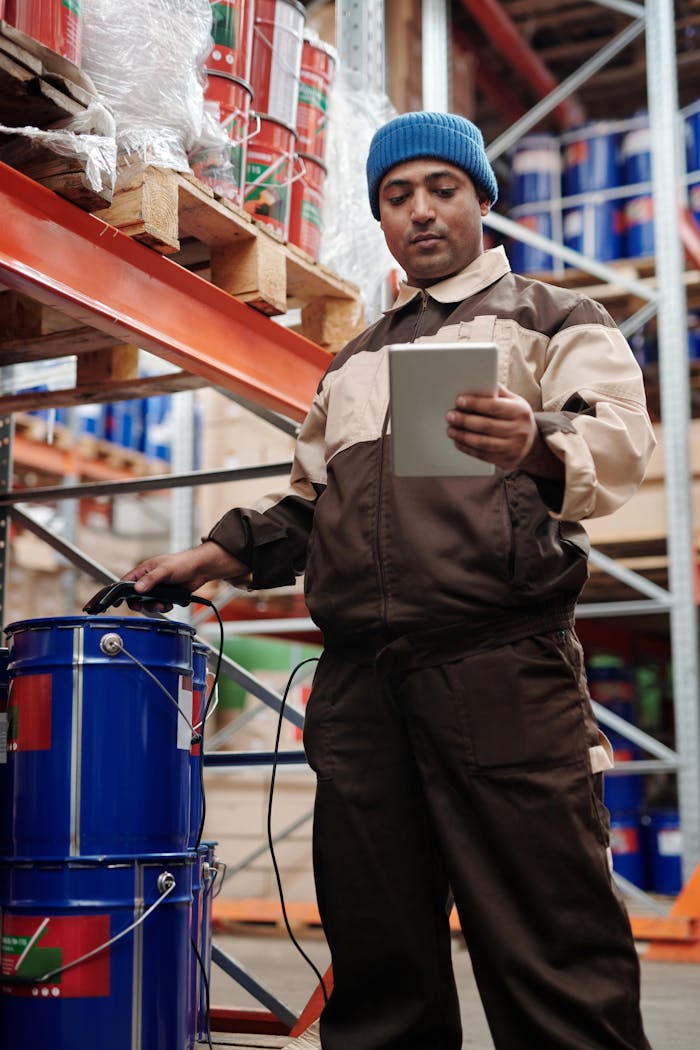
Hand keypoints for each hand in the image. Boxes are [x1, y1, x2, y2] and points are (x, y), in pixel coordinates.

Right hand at [122, 541, 248, 610]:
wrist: (201, 569)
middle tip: (143, 606)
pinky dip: (163, 607)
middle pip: (136, 596)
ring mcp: (158, 589)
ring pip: (148, 603)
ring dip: (154, 607)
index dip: (120, 592)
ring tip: (162, 604)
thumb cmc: (183, 562)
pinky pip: (160, 605)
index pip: (127, 582)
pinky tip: (169, 604)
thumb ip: (151, 579)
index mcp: (145, 570)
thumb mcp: (165, 570)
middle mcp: (149, 580)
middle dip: (140, 603)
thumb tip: (137, 588)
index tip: (117, 602)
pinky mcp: (167, 595)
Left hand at [445, 383, 536, 470]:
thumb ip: (498, 393)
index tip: (459, 400)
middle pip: (486, 425)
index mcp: (520, 412)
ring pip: (482, 442)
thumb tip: (477, 382)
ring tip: (451, 430)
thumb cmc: (517, 418)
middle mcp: (518, 430)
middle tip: (450, 415)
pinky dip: (467, 448)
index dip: (475, 403)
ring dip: (463, 436)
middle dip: (464, 420)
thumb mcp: (515, 402)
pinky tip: (458, 442)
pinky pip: (482, 455)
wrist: (531, 445)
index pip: (494, 406)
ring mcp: (512, 447)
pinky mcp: (505, 460)